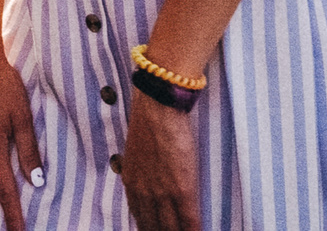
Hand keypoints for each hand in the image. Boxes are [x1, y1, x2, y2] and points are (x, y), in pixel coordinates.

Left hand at [121, 89, 199, 230]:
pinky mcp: (182, 190)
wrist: (158, 108)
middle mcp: (144, 194)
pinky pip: (189, 220)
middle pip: (153, 229)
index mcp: (132, 184)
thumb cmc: (150, 120)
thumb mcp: (137, 150)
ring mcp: (162, 194)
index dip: (150, 230)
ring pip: (170, 228)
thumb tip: (151, 177)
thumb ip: (141, 170)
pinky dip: (194, 230)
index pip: (140, 219)